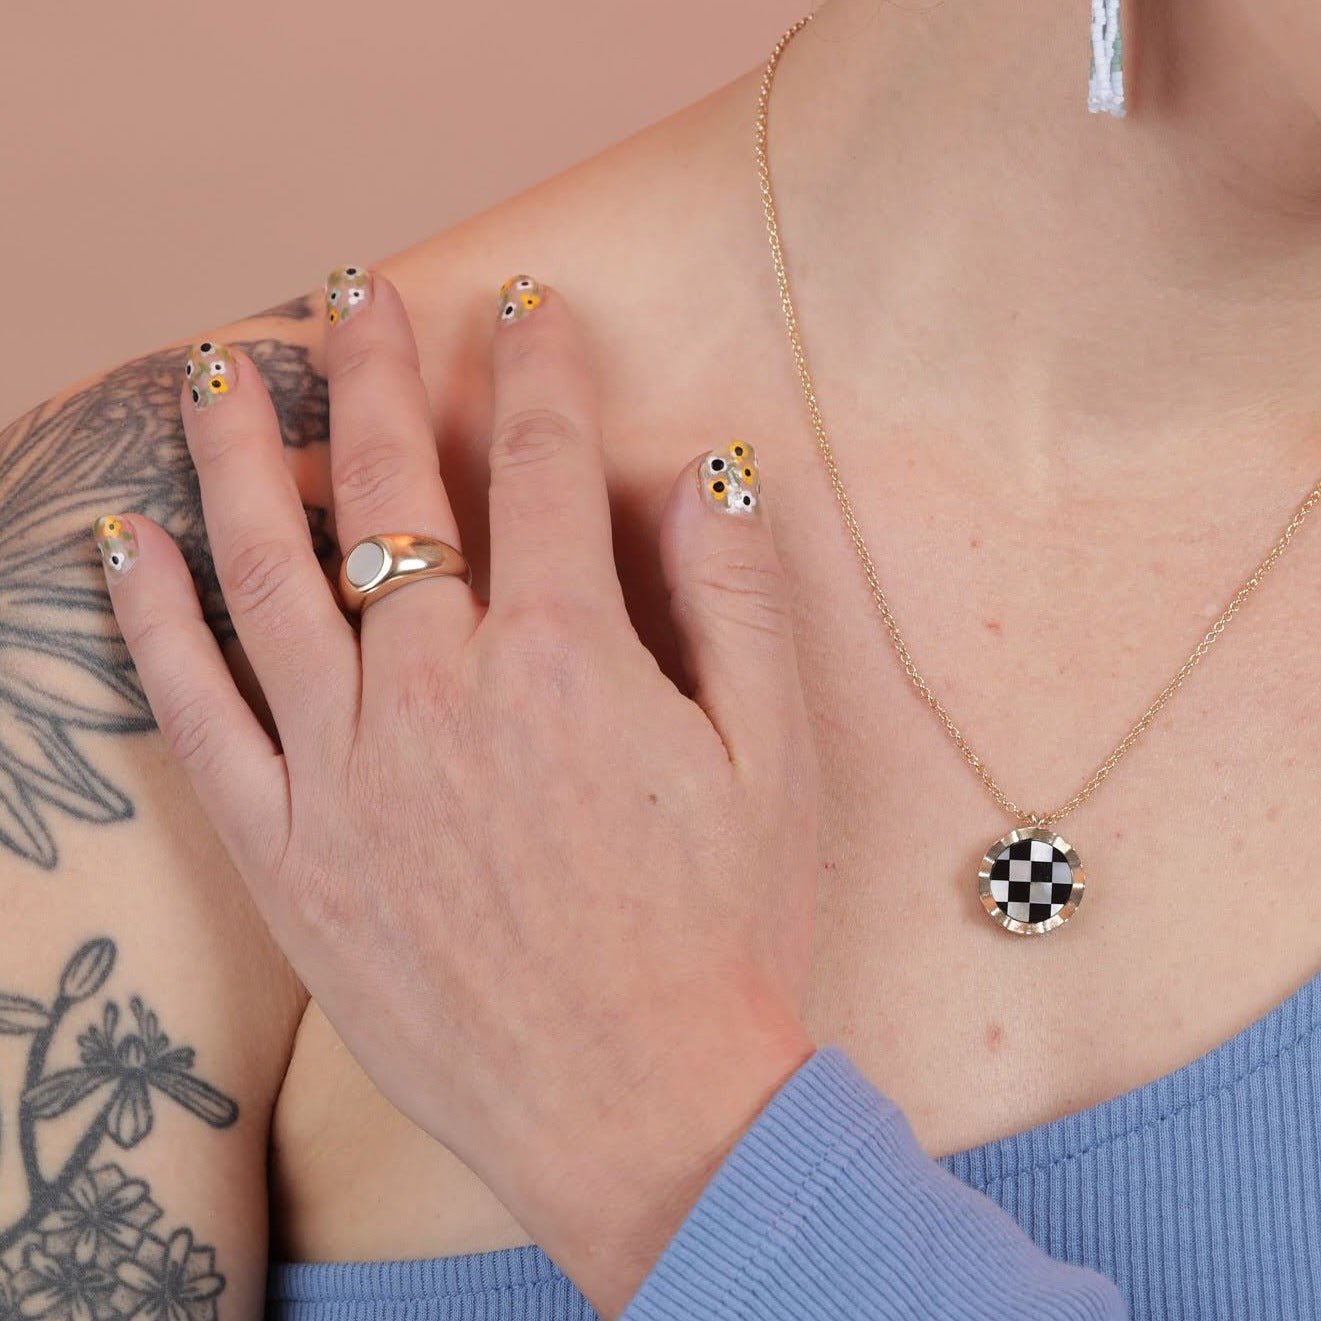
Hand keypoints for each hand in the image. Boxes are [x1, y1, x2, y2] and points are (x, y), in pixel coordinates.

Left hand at [95, 270, 819, 1317]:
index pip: (543, 464)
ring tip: (221, 371)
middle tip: (357, 292)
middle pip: (397, 492)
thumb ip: (737, 597)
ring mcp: (351, 772)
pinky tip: (130, 546)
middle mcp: (442, 692)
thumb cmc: (721, 933)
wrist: (639, 1108)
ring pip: (273, 573)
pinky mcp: (291, 854)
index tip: (526, 304)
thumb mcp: (772, 759)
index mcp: (570, 658)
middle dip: (379, 371)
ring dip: (244, 457)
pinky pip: (200, 717)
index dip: (537, 367)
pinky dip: (155, 623)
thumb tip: (709, 471)